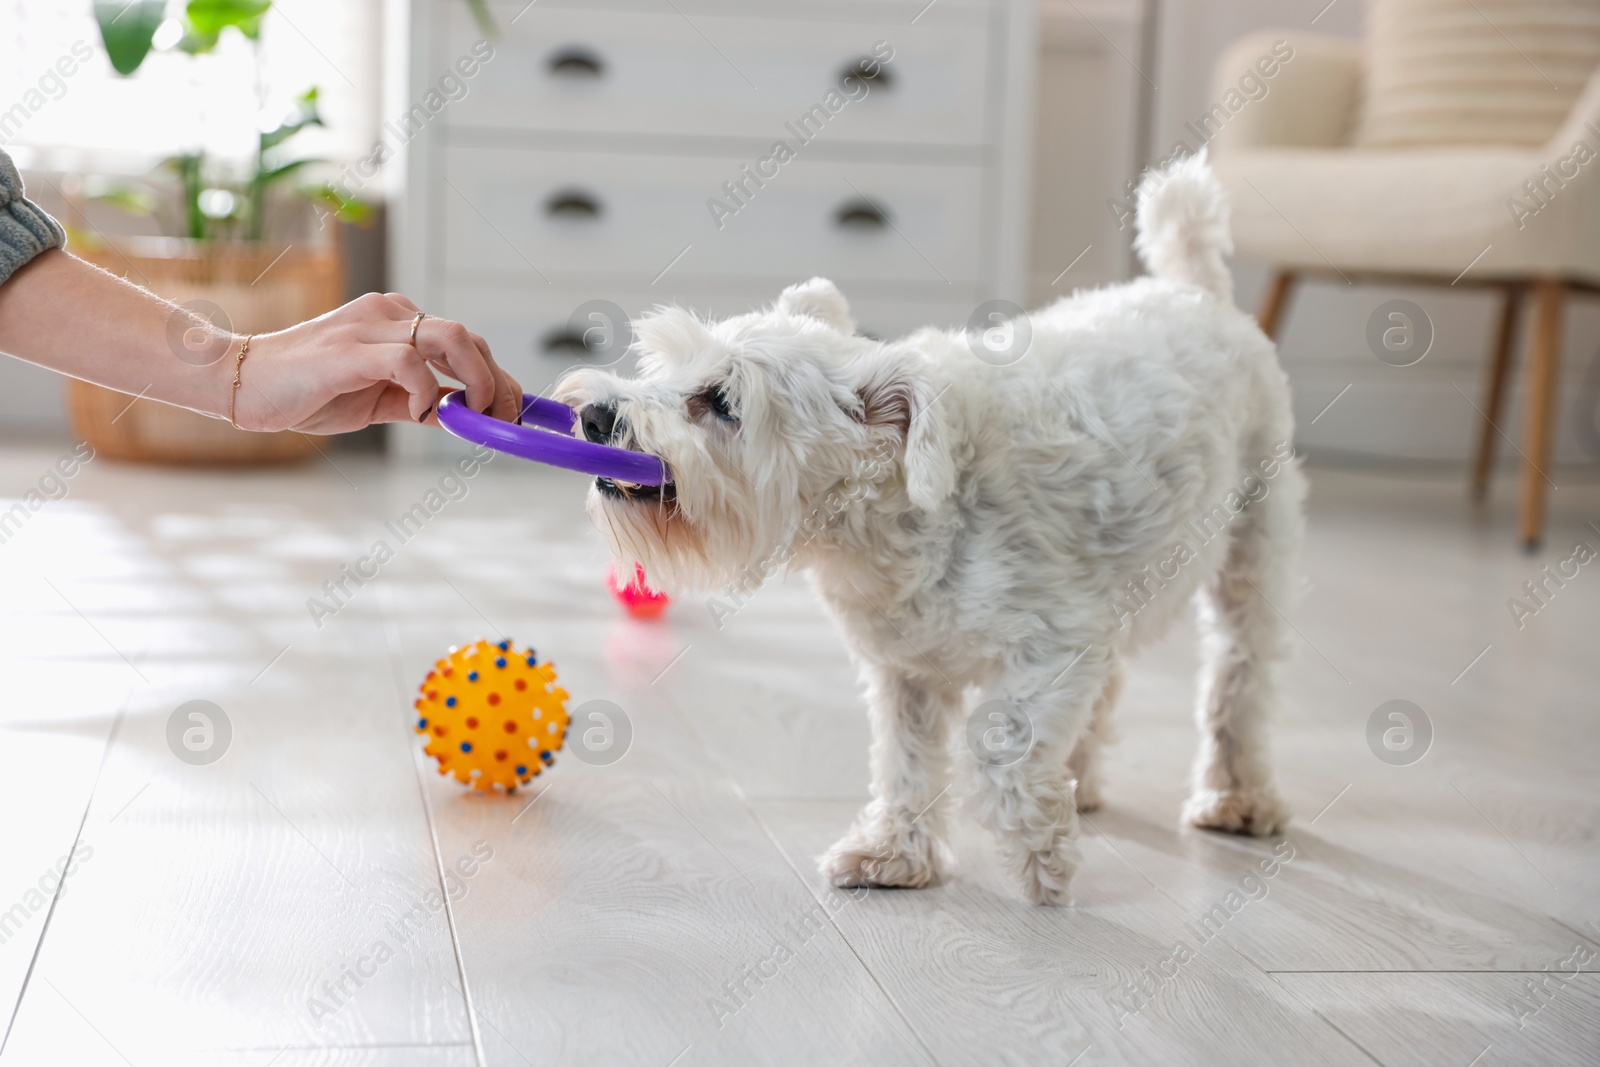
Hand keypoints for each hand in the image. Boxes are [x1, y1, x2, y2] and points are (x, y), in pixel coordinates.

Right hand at [230, 292, 522, 433]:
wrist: (239, 382)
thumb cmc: (305, 391)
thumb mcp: (375, 400)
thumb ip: (417, 403)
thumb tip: (461, 417)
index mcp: (396, 322)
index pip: (465, 342)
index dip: (498, 377)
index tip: (513, 413)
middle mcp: (388, 315)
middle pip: (468, 338)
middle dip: (498, 382)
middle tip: (505, 420)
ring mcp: (369, 327)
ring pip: (451, 337)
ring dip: (478, 378)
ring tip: (474, 414)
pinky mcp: (349, 350)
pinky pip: (408, 361)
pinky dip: (425, 390)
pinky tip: (417, 413)